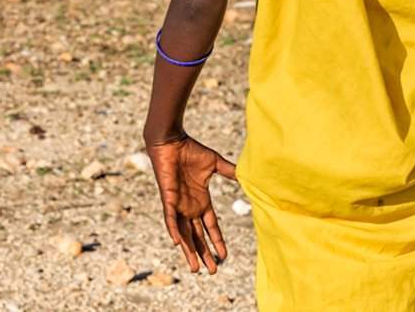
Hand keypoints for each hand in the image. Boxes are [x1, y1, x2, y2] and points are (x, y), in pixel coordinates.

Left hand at [147, 134, 234, 274]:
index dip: (217, 241)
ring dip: (189, 251)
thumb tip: (247, 175)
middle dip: (204, 254)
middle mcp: (189, 207)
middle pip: (197, 237)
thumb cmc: (191, 151)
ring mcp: (178, 205)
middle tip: (211, 272)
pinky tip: (177, 243)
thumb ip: (229, 172)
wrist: (172, 142)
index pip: (210, 226)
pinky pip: (170, 219)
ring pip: (184, 234)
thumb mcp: (215, 164)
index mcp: (201, 201)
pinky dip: (173, 230)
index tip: (224, 256)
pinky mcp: (168, 199)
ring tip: (196, 268)